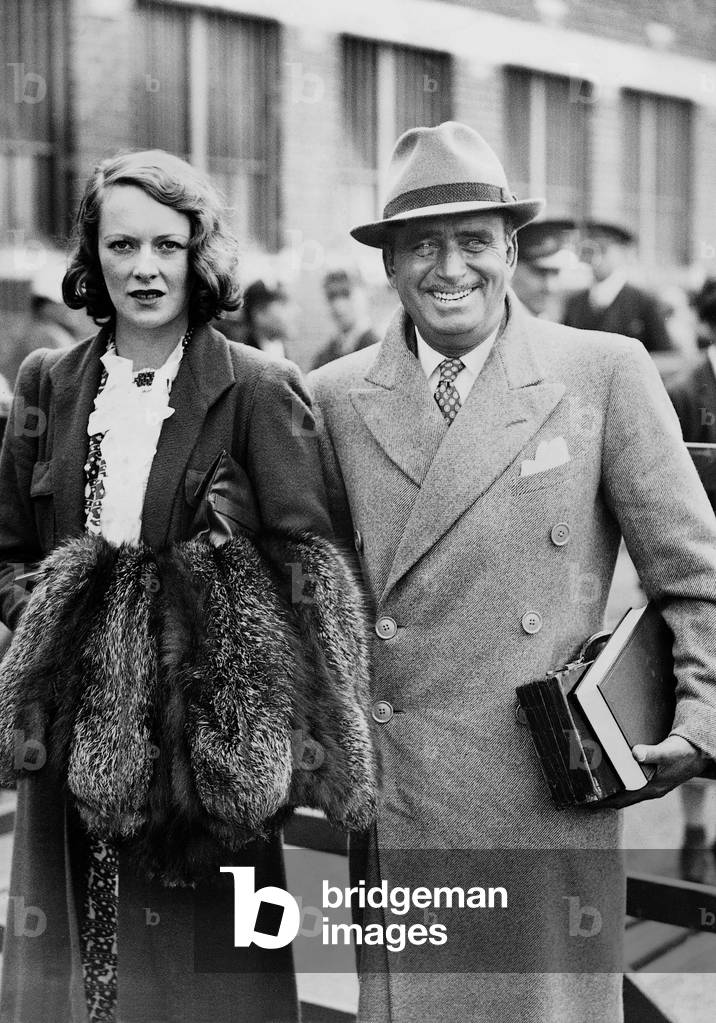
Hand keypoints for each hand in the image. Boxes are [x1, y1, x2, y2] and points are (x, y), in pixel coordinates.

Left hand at [592, 734, 711, 809]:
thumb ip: (652, 753)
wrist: (700, 753)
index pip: (622, 800)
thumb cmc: (684, 752)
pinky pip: (633, 786)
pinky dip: (621, 785)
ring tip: (595, 789)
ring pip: (627, 794)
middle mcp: (651, 790)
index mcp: (652, 788)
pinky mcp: (655, 779)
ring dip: (612, 793)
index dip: (604, 802)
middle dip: (603, 800)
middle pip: (622, 800)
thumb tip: (635, 753)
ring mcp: (654, 786)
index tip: (587, 803)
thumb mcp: (668, 752)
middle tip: (584, 798)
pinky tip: (614, 778)